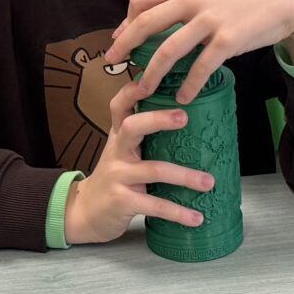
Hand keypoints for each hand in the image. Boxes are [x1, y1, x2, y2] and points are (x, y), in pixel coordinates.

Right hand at [62, 80, 214, 245]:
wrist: (84, 214)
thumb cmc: (113, 180)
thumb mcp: (122, 154)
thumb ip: (143, 138)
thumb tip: (187, 120)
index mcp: (119, 137)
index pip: (120, 105)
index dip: (134, 90)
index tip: (154, 75)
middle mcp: (117, 152)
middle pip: (132, 127)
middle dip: (158, 119)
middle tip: (185, 117)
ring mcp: (118, 176)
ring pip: (153, 170)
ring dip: (185, 176)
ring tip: (209, 182)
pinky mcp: (122, 201)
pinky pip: (154, 205)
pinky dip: (178, 213)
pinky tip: (196, 218)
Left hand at [106, 0, 293, 103]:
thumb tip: (162, 16)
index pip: (140, 0)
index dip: (125, 22)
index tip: (118, 39)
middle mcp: (192, 0)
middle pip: (145, 24)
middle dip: (124, 47)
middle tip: (113, 65)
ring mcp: (209, 20)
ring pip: (167, 51)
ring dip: (152, 74)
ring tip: (144, 91)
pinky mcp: (227, 41)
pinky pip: (200, 68)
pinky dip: (188, 86)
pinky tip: (183, 98)